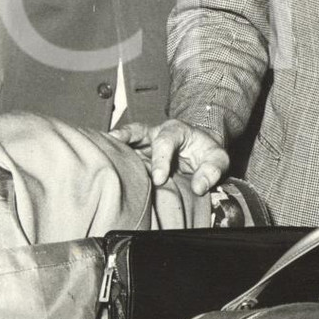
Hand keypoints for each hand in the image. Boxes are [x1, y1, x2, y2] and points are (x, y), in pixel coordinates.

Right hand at [109, 118, 228, 192]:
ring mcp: (144, 143)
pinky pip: (123, 151)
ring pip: (126, 139)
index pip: (166, 141)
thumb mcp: (219, 158)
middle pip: (138, 132)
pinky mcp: (137, 154)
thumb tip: (199, 187)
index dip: (160, 159)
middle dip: (126, 140)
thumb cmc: (206, 152)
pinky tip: (101, 161)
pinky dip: (112, 154)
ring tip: (99, 151)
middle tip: (116, 153)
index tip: (159, 178)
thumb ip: (212, 170)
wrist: (201, 149)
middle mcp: (156, 133)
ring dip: (113, 145)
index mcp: (176, 130)